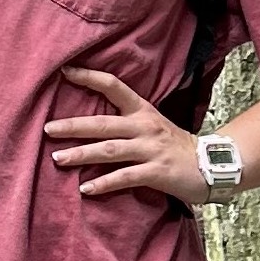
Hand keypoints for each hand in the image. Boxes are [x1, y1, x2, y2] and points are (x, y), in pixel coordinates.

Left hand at [43, 64, 208, 205]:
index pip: (113, 86)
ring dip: (81, 154)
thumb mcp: (152, 125)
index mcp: (142, 111)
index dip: (89, 78)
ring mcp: (151, 149)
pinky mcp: (156, 172)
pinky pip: (125, 177)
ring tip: (58, 159)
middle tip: (47, 129)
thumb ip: (126, 121)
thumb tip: (90, 122)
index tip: (65, 72)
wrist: (211, 165)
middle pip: (103, 123)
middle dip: (73, 126)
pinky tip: (85, 188)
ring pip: (109, 150)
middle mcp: (144, 126)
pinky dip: (103, 183)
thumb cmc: (175, 146)